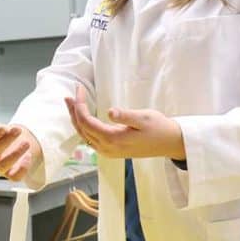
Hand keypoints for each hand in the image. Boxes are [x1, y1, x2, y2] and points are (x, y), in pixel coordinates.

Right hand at [0, 122, 41, 180]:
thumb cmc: (3, 135)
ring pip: (4, 165)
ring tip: (25, 142)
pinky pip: (15, 176)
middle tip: (16, 130)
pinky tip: (27, 157)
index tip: (2, 128)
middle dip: (6, 141)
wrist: (20, 139)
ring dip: (15, 154)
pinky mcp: (12, 175)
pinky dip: (22, 168)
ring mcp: (0, 169)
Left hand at [65, 85, 184, 159]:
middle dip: (73, 111)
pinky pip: (90, 139)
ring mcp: (108, 151)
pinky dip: (83, 126)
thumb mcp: (144, 118)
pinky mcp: (111, 151)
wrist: (170, 143)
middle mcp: (106, 148)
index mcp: (113, 139)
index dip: (79, 105)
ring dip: (76, 119)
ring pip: (84, 135)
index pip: (86, 121)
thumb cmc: (159, 128)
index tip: (79, 89)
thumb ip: (126, 115)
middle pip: (81, 129)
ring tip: (71, 103)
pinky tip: (83, 117)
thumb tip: (110, 112)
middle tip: (68, 95)